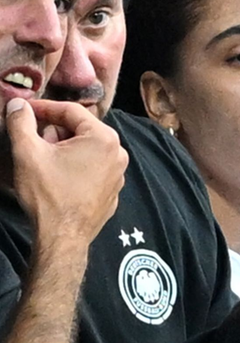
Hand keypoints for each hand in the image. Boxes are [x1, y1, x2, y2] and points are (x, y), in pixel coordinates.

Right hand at [5, 98, 127, 247]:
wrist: (63, 238)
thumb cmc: (48, 194)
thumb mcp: (28, 154)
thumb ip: (21, 124)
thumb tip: (18, 104)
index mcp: (103, 137)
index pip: (71, 111)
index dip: (44, 108)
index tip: (24, 111)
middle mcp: (119, 152)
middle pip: (81, 130)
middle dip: (55, 133)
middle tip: (34, 144)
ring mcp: (119, 173)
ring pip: (87, 150)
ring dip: (65, 150)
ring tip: (45, 164)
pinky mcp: (113, 190)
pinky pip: (93, 169)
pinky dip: (76, 168)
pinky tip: (59, 179)